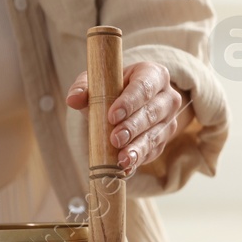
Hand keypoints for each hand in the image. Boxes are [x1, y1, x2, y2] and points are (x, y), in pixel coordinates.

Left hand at [65, 60, 192, 176]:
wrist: (129, 103)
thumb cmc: (113, 88)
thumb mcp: (97, 83)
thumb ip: (84, 88)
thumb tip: (73, 99)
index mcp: (154, 75)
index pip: (144, 87)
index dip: (130, 102)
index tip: (112, 116)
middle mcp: (168, 97)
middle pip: (152, 113)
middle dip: (133, 127)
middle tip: (115, 139)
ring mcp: (168, 120)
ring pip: (155, 135)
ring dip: (138, 148)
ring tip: (122, 159)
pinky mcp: (164, 140)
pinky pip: (153, 151)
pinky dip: (138, 159)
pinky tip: (126, 167)